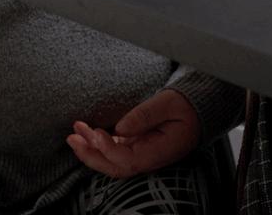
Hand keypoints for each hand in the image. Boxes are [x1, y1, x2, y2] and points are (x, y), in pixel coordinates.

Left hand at [66, 89, 200, 178]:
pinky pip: (113, 151)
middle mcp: (149, 158)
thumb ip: (145, 115)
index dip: (109, 150)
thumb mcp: (168, 103)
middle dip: (91, 155)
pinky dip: (97, 143)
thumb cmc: (186, 106)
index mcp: (160, 152)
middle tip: (73, 138)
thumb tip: (120, 128)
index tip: (96, 133)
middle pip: (115, 167)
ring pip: (111, 160)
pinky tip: (85, 132)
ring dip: (90, 148)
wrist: (198, 110)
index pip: (128, 161)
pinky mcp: (136, 147)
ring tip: (74, 133)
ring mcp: (141, 154)